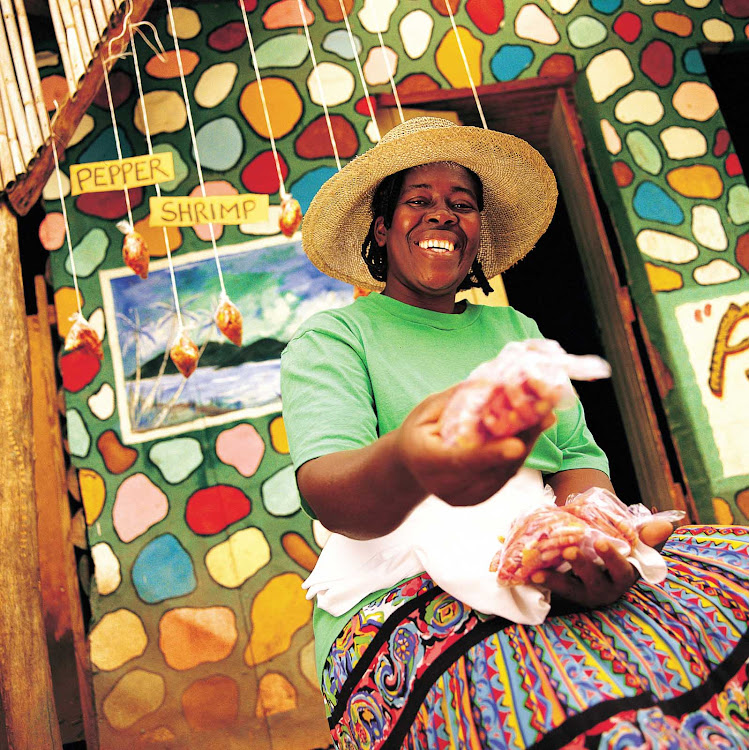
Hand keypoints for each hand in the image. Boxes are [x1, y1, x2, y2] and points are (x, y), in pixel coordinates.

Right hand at [396, 385, 555, 506]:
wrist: (410, 465)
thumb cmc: (419, 430)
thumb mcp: (429, 409)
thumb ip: (460, 400)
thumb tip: (496, 383)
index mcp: (425, 459)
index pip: (461, 459)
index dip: (490, 453)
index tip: (516, 445)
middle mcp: (443, 485)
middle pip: (490, 466)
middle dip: (522, 439)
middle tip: (545, 413)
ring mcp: (462, 496)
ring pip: (503, 472)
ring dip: (526, 444)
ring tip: (544, 416)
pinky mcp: (476, 498)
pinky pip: (503, 476)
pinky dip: (519, 454)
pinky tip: (531, 432)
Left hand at [534, 520, 674, 607]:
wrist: (592, 557)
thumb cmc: (613, 548)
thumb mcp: (628, 541)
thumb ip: (643, 534)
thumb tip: (667, 526)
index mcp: (624, 574)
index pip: (622, 568)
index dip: (612, 556)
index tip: (601, 541)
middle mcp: (606, 588)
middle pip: (595, 580)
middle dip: (583, 565)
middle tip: (570, 549)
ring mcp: (585, 593)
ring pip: (572, 589)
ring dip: (557, 578)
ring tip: (541, 566)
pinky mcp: (566, 595)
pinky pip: (553, 591)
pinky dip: (542, 582)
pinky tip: (529, 573)